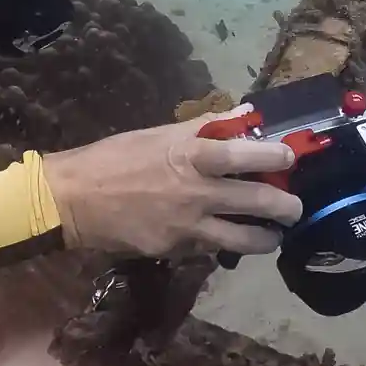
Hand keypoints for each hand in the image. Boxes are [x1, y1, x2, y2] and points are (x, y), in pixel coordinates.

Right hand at [41, 112, 304, 259]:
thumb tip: (242, 116)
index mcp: (190, 156)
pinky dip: (222, 246)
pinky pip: (209, 249)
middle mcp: (196, 192)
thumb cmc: (114, 158)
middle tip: (293, 208)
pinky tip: (224, 241)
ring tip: (272, 236)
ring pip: (243, 239)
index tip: (289, 158)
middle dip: (285, 208)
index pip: (246, 154)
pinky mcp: (175, 250)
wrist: (72, 199)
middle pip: (257, 202)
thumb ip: (203, 127)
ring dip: (266, 239)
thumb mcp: (157, 134)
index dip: (275, 156)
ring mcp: (187, 225)